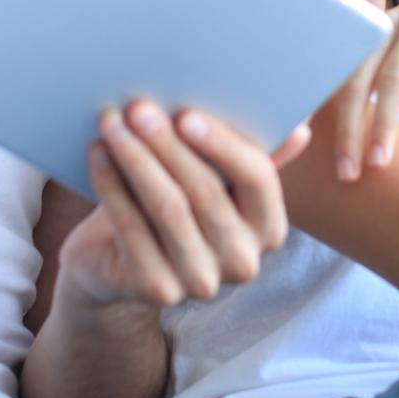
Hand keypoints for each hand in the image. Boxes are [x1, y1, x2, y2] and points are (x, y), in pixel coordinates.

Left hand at [57, 100, 308, 307]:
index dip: (223, 145)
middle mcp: (243, 261)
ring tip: (111, 122)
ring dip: (135, 158)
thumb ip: (251, 154)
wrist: (118, 263)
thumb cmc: (174, 204)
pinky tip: (97, 153)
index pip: (258, 179)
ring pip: (167, 208)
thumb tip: (301, 127)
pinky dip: (111, 186)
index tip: (186, 113)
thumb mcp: (214, 178)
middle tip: (138, 106)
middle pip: (206, 192)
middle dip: (167, 144)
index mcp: (269, 228)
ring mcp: (201, 282)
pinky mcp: (157, 291)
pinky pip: (132, 228)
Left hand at [332, 0, 398, 179]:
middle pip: (358, 80)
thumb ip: (381, 71)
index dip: (325, 117)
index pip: (340, 77)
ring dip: (384, 122)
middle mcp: (389, 24)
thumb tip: (352, 114)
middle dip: (350, 130)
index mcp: (372, 33)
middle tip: (348, 173)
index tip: (322, 155)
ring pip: (393, 75)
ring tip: (380, 160)